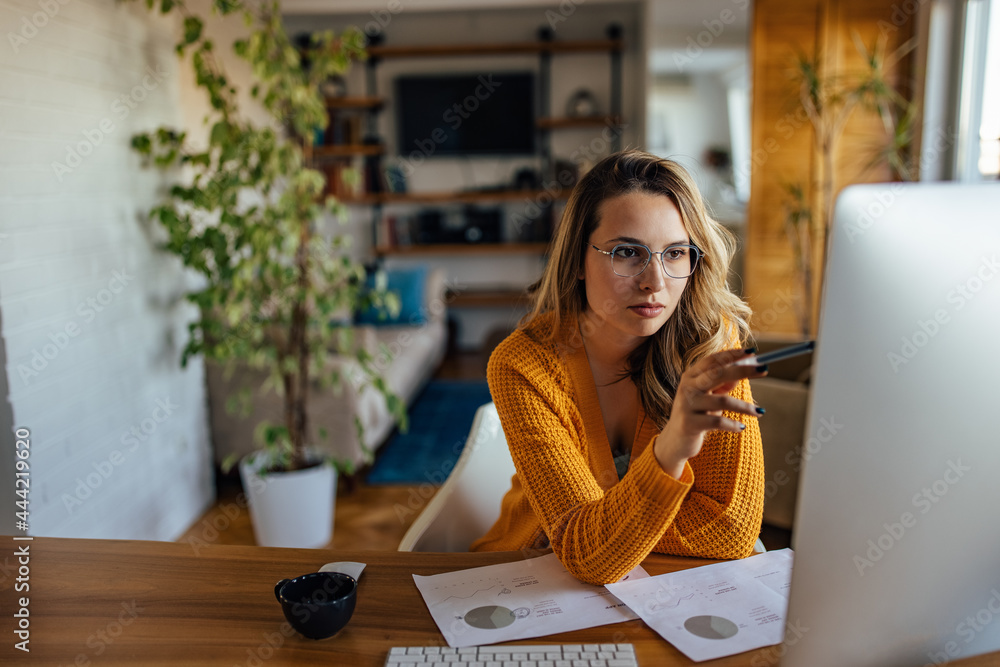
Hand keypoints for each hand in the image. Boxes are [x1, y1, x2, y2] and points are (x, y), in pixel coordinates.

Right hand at [653, 347, 766, 478]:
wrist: (675, 441)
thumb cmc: (696, 414)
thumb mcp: (709, 396)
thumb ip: (722, 383)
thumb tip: (742, 370)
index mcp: (691, 376)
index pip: (713, 360)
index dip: (733, 354)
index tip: (753, 352)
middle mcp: (687, 387)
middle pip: (718, 373)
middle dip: (742, 370)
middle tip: (764, 369)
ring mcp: (687, 405)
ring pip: (722, 401)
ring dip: (745, 406)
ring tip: (760, 412)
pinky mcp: (689, 424)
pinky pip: (717, 422)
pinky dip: (733, 425)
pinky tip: (741, 428)